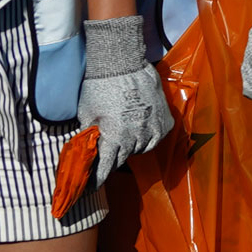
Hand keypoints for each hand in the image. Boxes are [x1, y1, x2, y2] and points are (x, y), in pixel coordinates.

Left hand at [77, 17, 171, 178]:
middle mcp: (135, 138)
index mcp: (114, 138)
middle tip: (107, 150)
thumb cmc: (99, 86)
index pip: (104, 169)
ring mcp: (153, 130)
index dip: (96, 181)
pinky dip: (147, 136)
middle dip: (112, 158)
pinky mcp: (165, 121)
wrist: (123, 62)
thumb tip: (87, 151)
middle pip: (122, 160)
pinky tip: (139, 126)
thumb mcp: (86, 114)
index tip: (90, 189)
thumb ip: (89, 136)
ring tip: (123, 130)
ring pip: (140, 149)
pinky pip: (155, 138)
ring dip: (130, 145)